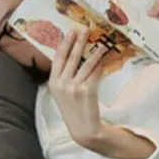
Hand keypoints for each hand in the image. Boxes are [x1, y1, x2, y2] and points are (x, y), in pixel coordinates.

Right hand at [48, 29, 107, 146]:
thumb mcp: (62, 94)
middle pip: (72, 57)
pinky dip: (99, 65)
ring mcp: (75, 87)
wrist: (83, 129)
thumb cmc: (73, 111)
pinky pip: (95, 73)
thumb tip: (74, 58)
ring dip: (94, 51)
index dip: (64, 44)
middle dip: (79, 41)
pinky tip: (104, 58)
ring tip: (101, 43)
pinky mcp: (87, 90)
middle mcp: (62, 83)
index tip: (70, 32)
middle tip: (85, 29)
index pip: (58, 58)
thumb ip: (64, 78)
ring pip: (86, 64)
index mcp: (53, 83)